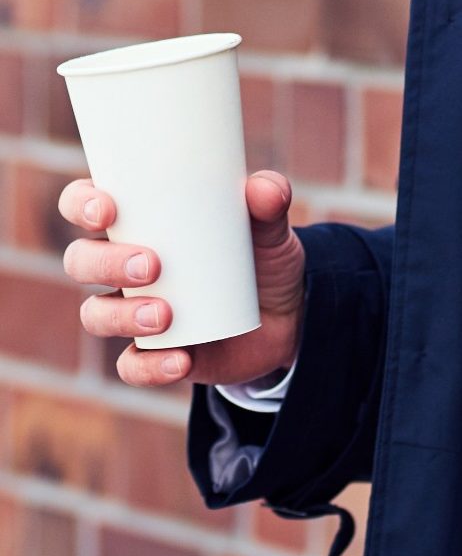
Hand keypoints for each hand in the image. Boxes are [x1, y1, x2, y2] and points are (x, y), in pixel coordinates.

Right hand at [58, 169, 305, 390]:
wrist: (287, 319)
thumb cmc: (263, 259)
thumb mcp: (271, 230)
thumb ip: (271, 205)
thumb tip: (264, 189)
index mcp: (141, 222)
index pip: (85, 203)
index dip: (81, 203)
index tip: (108, 209)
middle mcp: (125, 266)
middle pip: (81, 261)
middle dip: (104, 263)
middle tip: (151, 266)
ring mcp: (134, 312)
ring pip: (96, 314)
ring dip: (122, 315)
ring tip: (165, 315)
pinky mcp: (152, 354)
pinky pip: (130, 366)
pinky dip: (149, 366)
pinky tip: (181, 359)